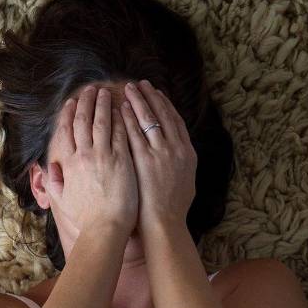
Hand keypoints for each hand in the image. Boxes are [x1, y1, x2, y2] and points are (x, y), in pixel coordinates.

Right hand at [43, 84, 138, 234]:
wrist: (104, 228)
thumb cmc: (85, 218)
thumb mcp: (62, 200)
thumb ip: (54, 182)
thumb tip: (48, 167)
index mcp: (69, 164)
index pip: (66, 131)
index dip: (68, 114)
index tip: (71, 102)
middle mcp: (85, 156)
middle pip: (83, 121)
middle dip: (86, 102)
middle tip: (90, 89)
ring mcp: (104, 157)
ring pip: (102, 122)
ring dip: (103, 105)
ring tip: (106, 92)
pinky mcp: (122, 160)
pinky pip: (121, 133)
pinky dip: (121, 119)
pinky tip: (123, 108)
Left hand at [121, 80, 196, 236]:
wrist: (164, 223)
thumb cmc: (173, 209)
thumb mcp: (186, 183)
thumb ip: (181, 166)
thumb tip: (180, 157)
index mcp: (187, 153)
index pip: (176, 121)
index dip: (166, 105)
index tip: (158, 94)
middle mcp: (175, 149)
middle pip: (163, 115)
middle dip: (151, 97)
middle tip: (141, 84)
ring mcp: (159, 153)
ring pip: (148, 119)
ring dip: (138, 101)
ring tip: (129, 89)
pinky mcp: (142, 160)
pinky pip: (134, 133)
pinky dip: (128, 118)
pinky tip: (120, 108)